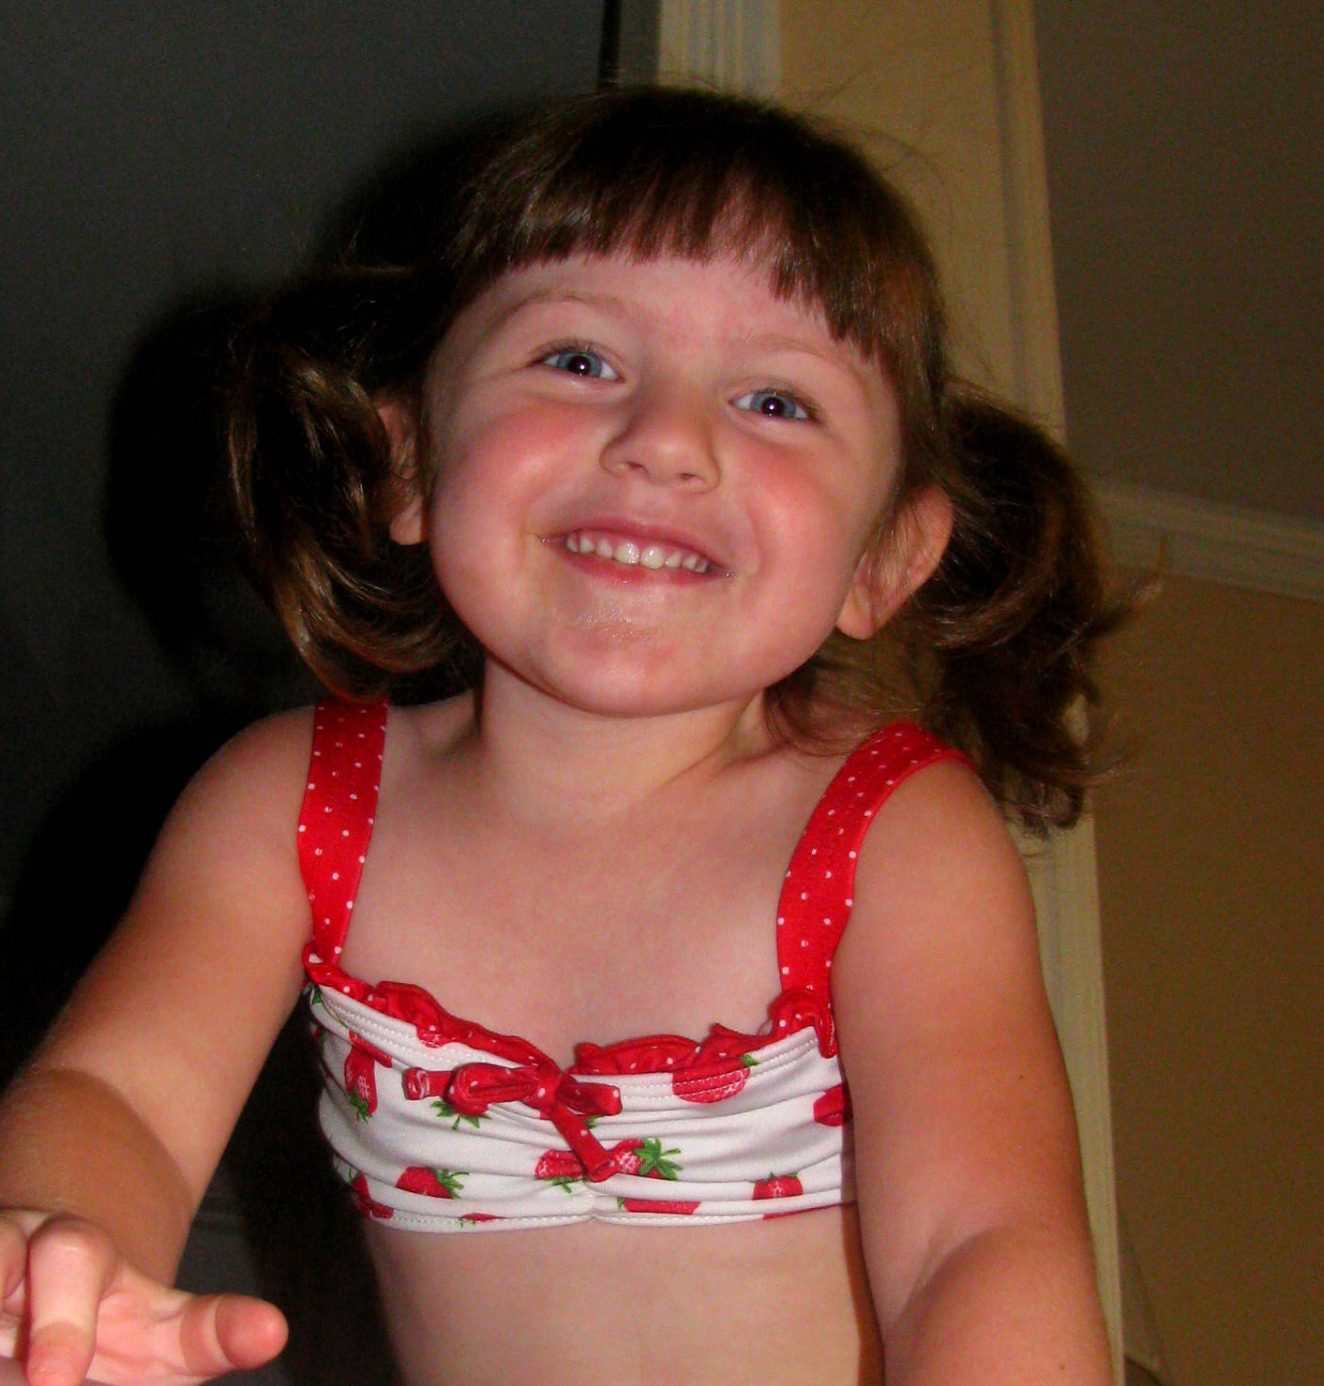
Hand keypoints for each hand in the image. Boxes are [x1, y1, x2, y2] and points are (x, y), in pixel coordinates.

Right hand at [1, 1212, 286, 1385]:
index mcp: (71, 1246)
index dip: (61, 1321)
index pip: (69, 1255)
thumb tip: (273, 1332)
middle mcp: (5, 1249)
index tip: (58, 1379)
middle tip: (45, 1380)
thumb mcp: (162, 1327)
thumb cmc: (108, 1320)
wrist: (41, 1276)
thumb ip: (212, 1331)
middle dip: (20, 1335)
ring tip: (15, 1370)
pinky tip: (0, 1363)